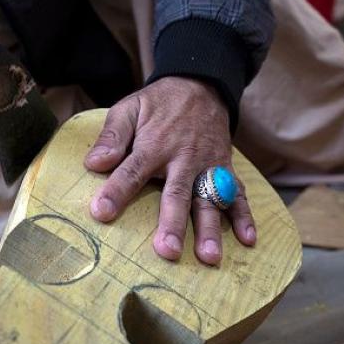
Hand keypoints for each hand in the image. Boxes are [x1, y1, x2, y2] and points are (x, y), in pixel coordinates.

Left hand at [84, 77, 256, 265]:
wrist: (201, 86)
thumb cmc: (159, 104)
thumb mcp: (130, 108)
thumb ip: (113, 136)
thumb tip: (94, 163)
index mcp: (155, 144)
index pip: (132, 170)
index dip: (117, 191)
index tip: (101, 213)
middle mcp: (183, 158)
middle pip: (177, 194)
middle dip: (173, 223)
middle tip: (168, 251)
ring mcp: (208, 165)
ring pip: (209, 199)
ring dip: (211, 228)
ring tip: (209, 257)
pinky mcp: (225, 168)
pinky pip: (237, 193)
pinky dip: (244, 216)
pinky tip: (248, 239)